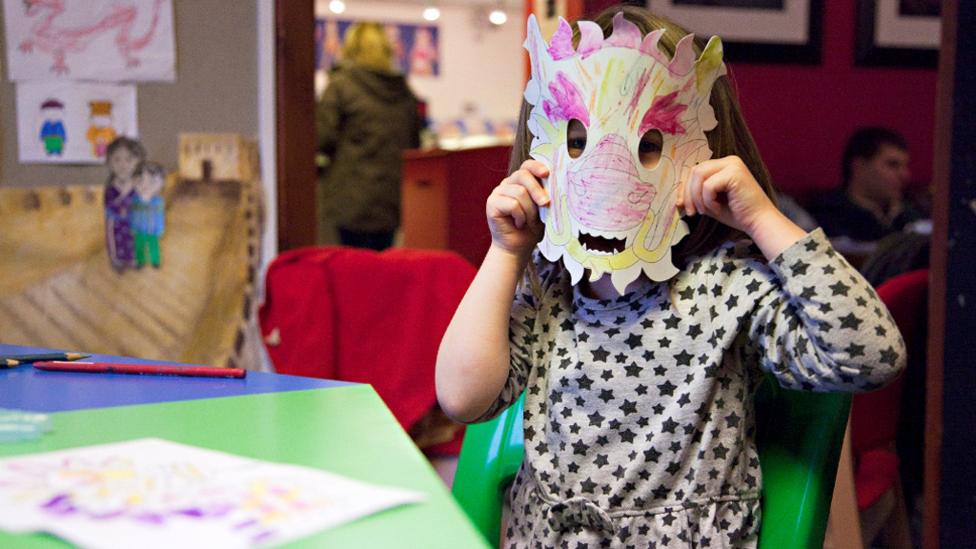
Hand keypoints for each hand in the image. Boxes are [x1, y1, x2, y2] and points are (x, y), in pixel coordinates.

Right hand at [486, 160, 550, 256]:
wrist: (517, 248)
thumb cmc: (532, 228)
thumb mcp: (543, 210)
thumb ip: (546, 195)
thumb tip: (558, 186)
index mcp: (520, 181)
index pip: (527, 166)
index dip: (537, 166)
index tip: (547, 173)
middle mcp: (508, 184)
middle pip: (523, 175)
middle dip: (537, 190)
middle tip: (546, 204)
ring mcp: (498, 193)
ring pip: (519, 192)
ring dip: (530, 210)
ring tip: (530, 221)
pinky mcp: (492, 203)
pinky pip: (512, 204)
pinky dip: (520, 216)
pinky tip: (519, 224)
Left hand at [677, 155, 805, 258]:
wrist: (758, 222)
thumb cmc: (737, 214)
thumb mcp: (711, 202)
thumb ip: (697, 195)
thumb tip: (678, 199)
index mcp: (723, 165)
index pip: (695, 170)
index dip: (685, 188)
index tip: (682, 205)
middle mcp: (729, 160)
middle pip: (695, 171)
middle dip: (688, 193)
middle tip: (692, 212)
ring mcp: (733, 165)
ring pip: (699, 176)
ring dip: (697, 197)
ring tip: (705, 211)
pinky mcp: (734, 173)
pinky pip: (708, 185)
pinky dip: (708, 201)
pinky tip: (718, 209)